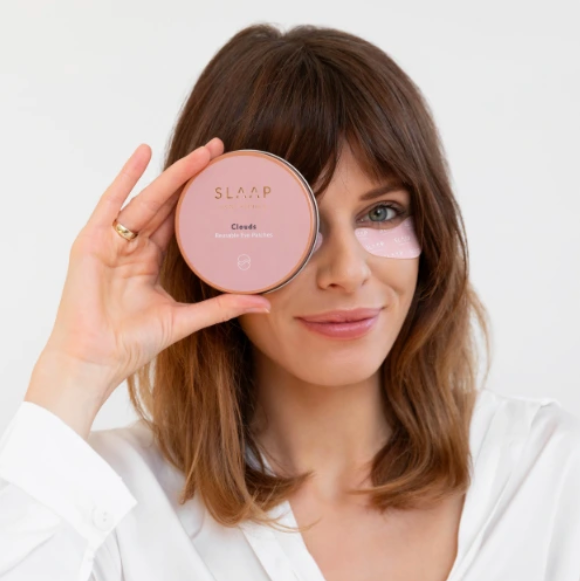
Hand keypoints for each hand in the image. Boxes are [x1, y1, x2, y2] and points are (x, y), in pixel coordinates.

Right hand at [40, 138, 270, 404]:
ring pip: (148, 198)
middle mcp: (132, 246)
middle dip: (194, 176)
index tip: (227, 179)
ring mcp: (112, 241)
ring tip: (203, 153)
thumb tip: (265, 304)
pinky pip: (111, 202)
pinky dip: (126, 177)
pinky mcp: (92, 241)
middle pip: (167, 203)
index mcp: (150, 261)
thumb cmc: (132, 342)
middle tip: (221, 151)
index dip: (201, 199)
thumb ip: (223, 307)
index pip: (179, 220)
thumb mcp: (186, 318)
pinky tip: (145, 154)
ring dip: (174, 174)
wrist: (97, 360)